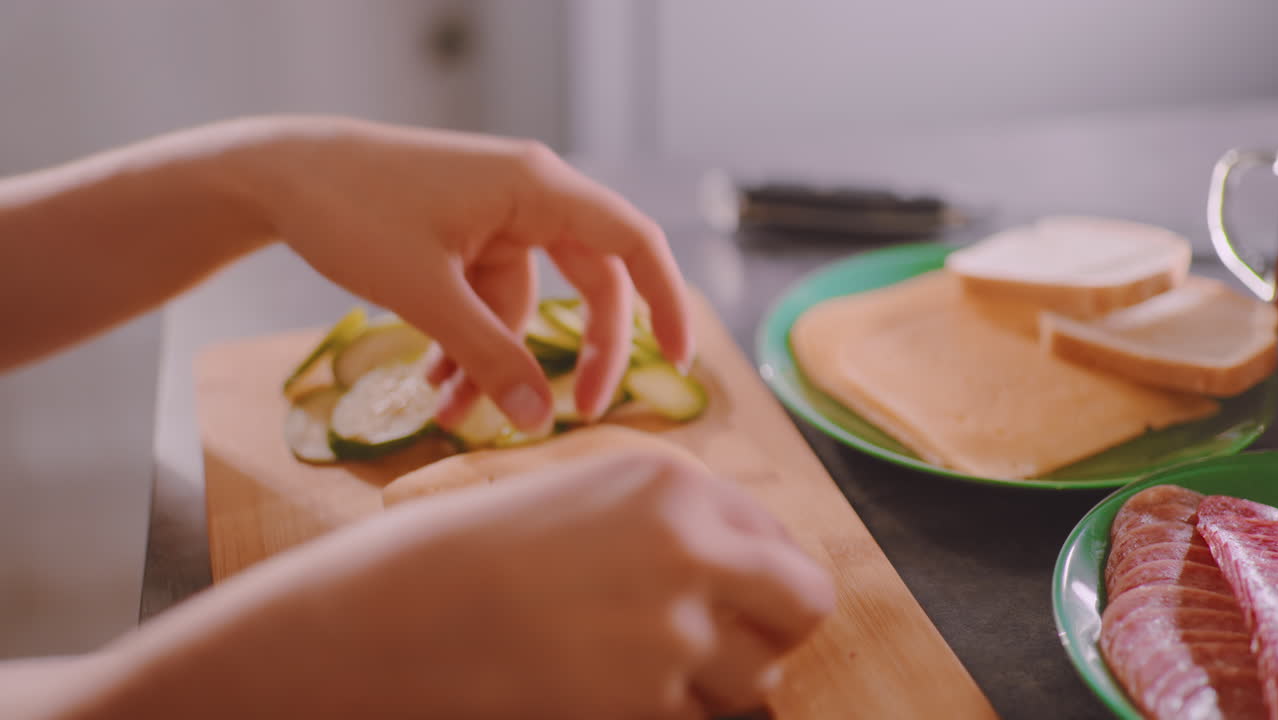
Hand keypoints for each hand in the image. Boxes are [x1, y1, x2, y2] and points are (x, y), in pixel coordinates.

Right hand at [113, 450, 832, 718]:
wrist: (389, 616)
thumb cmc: (474, 553)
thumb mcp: (583, 502)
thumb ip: (674, 526)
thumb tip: (756, 574)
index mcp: (672, 483)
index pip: (781, 540)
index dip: (767, 578)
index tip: (743, 600)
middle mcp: (690, 544)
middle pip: (804, 604)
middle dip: (776, 631)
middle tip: (729, 646)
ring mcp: (672, 626)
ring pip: (758, 676)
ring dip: (722, 683)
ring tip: (648, 669)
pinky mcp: (644, 699)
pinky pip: (698, 718)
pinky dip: (672, 714)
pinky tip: (609, 691)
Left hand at [233, 117, 692, 431]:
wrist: (279, 174)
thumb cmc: (352, 211)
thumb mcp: (425, 292)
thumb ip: (486, 354)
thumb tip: (537, 417)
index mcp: (538, 188)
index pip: (633, 241)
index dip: (667, 300)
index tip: (680, 358)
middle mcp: (529, 198)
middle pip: (593, 280)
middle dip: (584, 350)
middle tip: (579, 412)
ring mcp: (495, 219)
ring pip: (528, 303)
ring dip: (497, 359)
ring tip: (451, 414)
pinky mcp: (464, 238)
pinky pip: (487, 300)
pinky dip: (468, 343)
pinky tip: (433, 385)